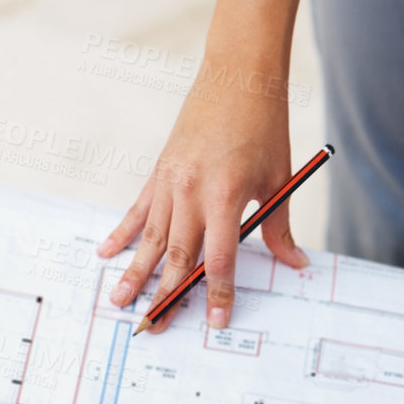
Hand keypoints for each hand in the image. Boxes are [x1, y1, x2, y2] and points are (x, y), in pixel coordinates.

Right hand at [96, 65, 307, 332]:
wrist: (238, 76)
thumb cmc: (264, 126)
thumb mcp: (279, 178)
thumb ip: (280, 227)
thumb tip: (295, 263)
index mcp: (226, 194)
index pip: (218, 258)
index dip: (216, 293)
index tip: (214, 321)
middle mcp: (192, 189)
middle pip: (177, 255)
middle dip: (165, 295)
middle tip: (152, 327)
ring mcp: (170, 179)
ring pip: (152, 236)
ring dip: (136, 271)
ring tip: (121, 301)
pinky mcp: (160, 170)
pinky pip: (139, 209)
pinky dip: (123, 232)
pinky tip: (108, 253)